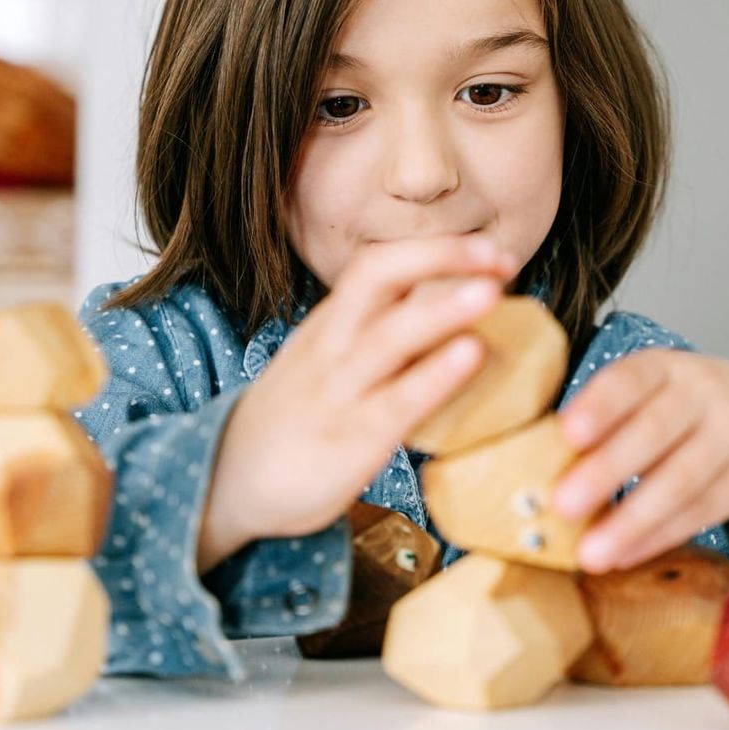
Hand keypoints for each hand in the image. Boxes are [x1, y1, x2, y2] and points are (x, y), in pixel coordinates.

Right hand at [197, 234, 516, 572]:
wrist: (228, 480)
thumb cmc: (298, 419)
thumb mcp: (328, 363)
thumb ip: (376, 337)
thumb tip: (450, 312)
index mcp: (330, 323)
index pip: (376, 265)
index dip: (433, 249)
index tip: (488, 249)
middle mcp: (332, 345)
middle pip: (378, 277)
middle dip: (441, 256)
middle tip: (500, 255)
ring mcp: (338, 390)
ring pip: (388, 335)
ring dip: (442, 308)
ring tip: (491, 291)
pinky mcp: (348, 439)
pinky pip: (395, 401)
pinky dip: (435, 374)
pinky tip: (472, 355)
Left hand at [550, 348, 728, 572]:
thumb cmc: (691, 408)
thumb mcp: (657, 391)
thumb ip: (611, 417)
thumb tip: (539, 464)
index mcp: (667, 367)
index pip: (632, 379)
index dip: (601, 405)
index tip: (567, 433)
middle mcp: (704, 394)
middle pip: (655, 431)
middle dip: (607, 470)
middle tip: (563, 504)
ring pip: (682, 479)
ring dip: (632, 519)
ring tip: (591, 552)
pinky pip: (703, 511)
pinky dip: (660, 536)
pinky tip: (625, 554)